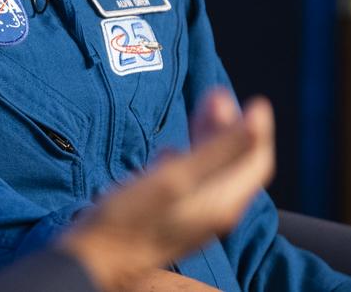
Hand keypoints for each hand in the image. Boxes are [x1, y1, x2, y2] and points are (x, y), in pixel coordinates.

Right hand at [57, 88, 274, 291]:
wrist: (93, 257)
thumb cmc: (130, 216)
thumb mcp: (177, 176)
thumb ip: (220, 147)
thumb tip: (257, 113)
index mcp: (222, 202)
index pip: (255, 161)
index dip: (256, 129)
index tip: (251, 99)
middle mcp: (214, 212)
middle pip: (235, 165)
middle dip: (229, 127)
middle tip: (214, 93)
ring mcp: (192, 216)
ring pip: (212, 172)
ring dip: (209, 138)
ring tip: (199, 108)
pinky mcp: (170, 216)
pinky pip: (191, 182)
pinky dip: (189, 157)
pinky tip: (170, 149)